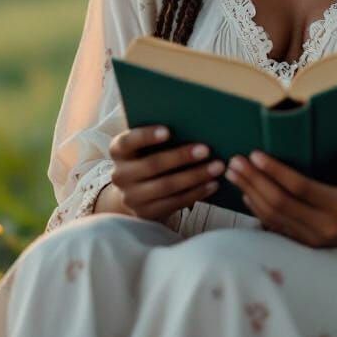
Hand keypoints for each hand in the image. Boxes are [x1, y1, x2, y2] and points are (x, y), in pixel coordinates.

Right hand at [107, 124, 223, 221]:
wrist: (137, 191)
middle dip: (181, 157)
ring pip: (166, 186)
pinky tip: (213, 184)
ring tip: (217, 167)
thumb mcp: (147, 145)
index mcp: (119, 151)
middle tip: (206, 149)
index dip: (147, 136)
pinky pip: (174, 203)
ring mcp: (131, 197)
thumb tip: (194, 122)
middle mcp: (121, 175)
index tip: (168, 130)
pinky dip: (196, 193)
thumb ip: (161, 135)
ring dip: (195, 176)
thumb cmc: (149, 155)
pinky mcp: (146, 214)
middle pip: (152, 165)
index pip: (128, 141)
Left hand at [224, 130, 336, 249]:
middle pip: (280, 203)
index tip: (255, 155)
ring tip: (234, 173)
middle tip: (235, 161)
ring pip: (273, 216)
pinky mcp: (304, 244)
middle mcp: (324, 226)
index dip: (276, 172)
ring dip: (250, 193)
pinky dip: (257, 209)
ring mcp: (312, 238)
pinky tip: (245, 192)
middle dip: (254, 181)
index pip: (300, 188)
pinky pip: (275, 226)